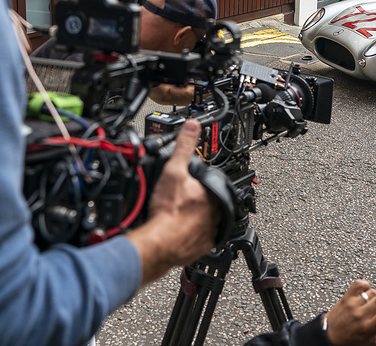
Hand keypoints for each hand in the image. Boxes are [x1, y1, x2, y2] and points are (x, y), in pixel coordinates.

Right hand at [125, 120, 216, 284]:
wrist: (159, 242)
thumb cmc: (167, 211)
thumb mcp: (174, 170)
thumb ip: (184, 146)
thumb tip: (193, 127)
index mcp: (214, 195)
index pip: (213, 185)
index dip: (201, 184)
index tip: (191, 186)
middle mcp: (216, 215)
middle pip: (210, 203)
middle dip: (198, 201)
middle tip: (181, 201)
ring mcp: (210, 233)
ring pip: (206, 222)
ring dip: (196, 219)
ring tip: (179, 215)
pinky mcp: (201, 248)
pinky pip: (199, 240)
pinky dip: (190, 236)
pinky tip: (179, 231)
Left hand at [324, 280, 375, 345]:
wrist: (328, 335)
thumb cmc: (349, 341)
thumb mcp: (367, 343)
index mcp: (367, 328)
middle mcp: (360, 314)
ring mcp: (353, 304)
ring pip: (372, 292)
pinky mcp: (346, 297)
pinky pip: (358, 284)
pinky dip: (365, 284)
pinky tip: (367, 290)